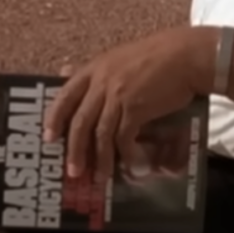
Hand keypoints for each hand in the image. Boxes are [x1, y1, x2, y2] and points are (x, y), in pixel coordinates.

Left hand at [42, 26, 211, 182]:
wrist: (185, 55)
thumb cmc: (155, 56)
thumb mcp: (118, 58)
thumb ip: (94, 71)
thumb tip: (65, 72)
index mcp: (94, 68)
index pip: (65, 95)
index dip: (54, 119)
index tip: (48, 138)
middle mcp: (101, 81)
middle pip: (80, 121)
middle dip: (74, 149)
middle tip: (72, 171)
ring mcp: (117, 94)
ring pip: (100, 133)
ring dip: (98, 159)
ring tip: (99, 177)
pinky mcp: (136, 107)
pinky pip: (123, 136)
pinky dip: (124, 153)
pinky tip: (128, 164)